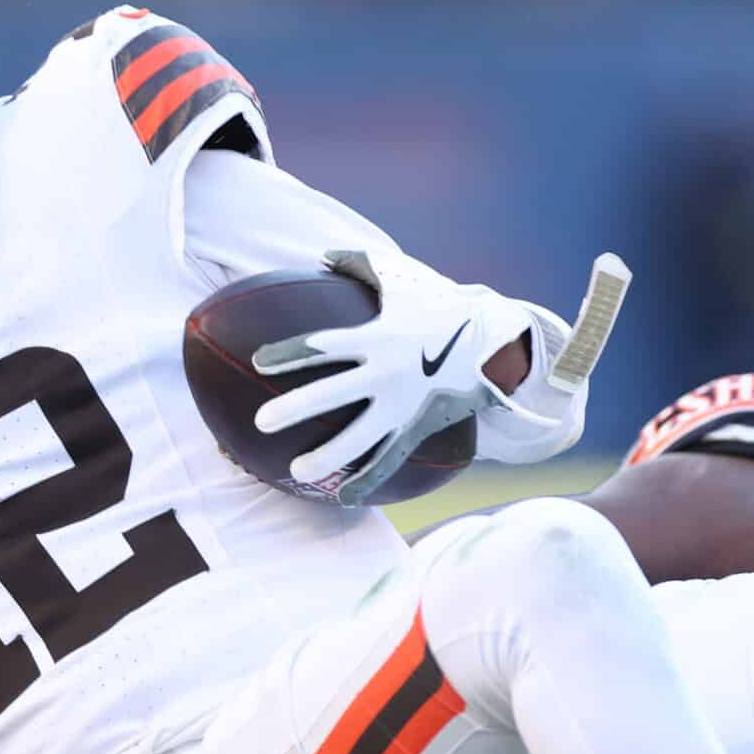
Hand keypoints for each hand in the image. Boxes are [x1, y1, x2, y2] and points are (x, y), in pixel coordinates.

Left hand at [254, 249, 527, 505]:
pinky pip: (390, 458)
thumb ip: (359, 263)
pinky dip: (368, 479)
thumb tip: (322, 255)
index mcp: (375, 336)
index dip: (288, 353)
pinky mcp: (418, 425)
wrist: (494, 337)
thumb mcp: (402, 275)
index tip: (258, 361)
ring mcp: (402, 403)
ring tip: (296, 470)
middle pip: (331, 394)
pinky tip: (344, 497)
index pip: (321, 345)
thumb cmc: (441, 302)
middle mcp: (384, 373)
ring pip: (360, 438)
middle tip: (262, 422)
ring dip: (328, 457)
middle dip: (294, 408)